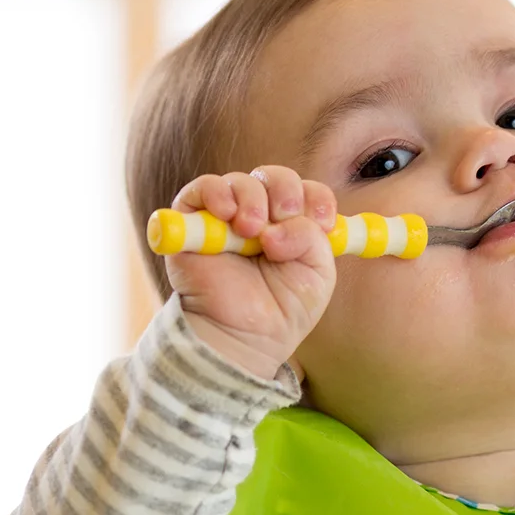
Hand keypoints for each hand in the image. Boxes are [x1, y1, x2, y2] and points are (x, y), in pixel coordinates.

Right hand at [165, 167, 337, 379]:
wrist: (245, 337)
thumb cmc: (281, 309)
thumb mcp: (317, 274)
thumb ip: (313, 238)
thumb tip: (280, 222)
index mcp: (292, 225)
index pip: (306, 191)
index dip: (316, 197)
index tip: (322, 220)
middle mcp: (260, 216)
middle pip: (274, 177)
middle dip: (285, 191)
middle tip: (284, 215)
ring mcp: (226, 218)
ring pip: (240, 181)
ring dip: (252, 198)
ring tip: (251, 230)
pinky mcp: (193, 222)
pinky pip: (202, 187)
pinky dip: (216, 192)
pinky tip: (227, 214)